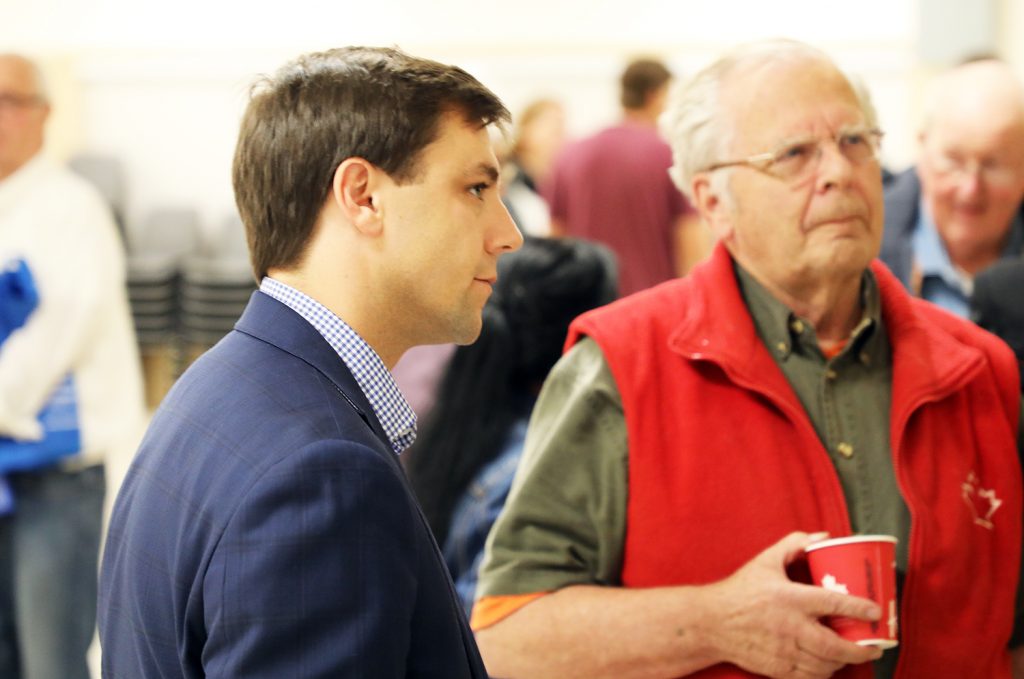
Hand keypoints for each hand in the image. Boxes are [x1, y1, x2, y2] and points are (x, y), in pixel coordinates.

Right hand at [702, 531, 882, 677]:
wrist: (712, 622)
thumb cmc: (740, 590)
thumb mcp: (765, 561)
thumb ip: (794, 544)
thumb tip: (823, 537)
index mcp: (789, 598)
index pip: (832, 603)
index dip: (858, 608)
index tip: (875, 611)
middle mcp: (790, 627)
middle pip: (834, 645)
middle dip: (860, 649)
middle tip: (875, 645)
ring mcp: (784, 651)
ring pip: (825, 664)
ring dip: (843, 661)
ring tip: (852, 653)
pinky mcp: (777, 668)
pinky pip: (810, 677)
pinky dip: (824, 672)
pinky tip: (828, 664)